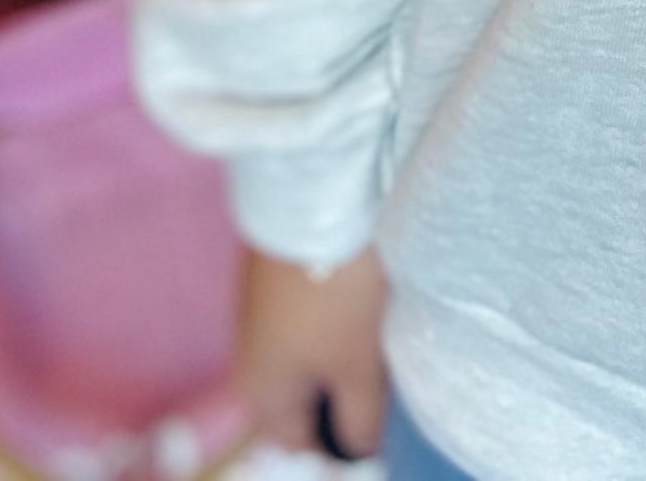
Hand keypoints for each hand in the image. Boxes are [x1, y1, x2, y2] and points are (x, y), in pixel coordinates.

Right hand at [238, 245, 388, 458]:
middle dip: (349, 393)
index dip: (344, 443)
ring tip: (388, 331)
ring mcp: (264, 312)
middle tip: (393, 374)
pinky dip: (341, 316)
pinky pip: (313, 315)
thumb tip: (360, 451)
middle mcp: (252, 357)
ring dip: (348, 351)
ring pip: (314, 352)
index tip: (386, 421)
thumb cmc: (338, 291)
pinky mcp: (280, 273)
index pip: (302, 443)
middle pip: (308, 396)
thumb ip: (360, 422)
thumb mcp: (359, 365)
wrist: (316, 194)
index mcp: (262, 394)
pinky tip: (372, 296)